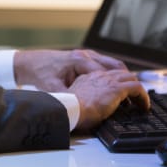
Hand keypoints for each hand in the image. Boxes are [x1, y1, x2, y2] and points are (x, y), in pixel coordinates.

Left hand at [13, 48, 127, 91]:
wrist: (28, 63)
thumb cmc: (39, 73)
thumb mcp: (51, 89)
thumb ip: (66, 97)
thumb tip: (77, 111)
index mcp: (80, 61)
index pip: (109, 73)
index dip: (123, 87)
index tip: (131, 100)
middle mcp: (86, 55)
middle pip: (116, 66)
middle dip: (129, 81)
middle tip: (137, 98)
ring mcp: (86, 55)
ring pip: (113, 64)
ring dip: (123, 77)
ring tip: (130, 94)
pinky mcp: (84, 59)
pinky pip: (105, 65)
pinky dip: (113, 75)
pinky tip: (115, 87)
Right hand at [67, 69, 149, 131]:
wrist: (70, 109)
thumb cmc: (70, 110)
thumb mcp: (76, 100)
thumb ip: (83, 99)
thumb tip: (87, 108)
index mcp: (88, 77)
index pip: (107, 75)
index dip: (116, 83)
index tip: (120, 95)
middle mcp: (99, 76)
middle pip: (121, 73)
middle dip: (129, 83)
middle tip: (134, 97)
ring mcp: (109, 81)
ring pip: (131, 77)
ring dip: (138, 90)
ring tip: (141, 102)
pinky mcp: (117, 88)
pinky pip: (137, 87)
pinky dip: (143, 96)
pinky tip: (144, 106)